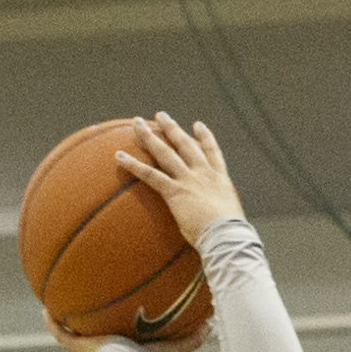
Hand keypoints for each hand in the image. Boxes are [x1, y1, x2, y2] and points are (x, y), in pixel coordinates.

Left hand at [107, 112, 246, 245]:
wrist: (227, 236)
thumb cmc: (230, 235)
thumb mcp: (229, 218)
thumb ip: (218, 212)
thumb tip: (213, 221)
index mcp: (220, 179)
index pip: (212, 152)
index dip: (205, 137)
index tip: (197, 125)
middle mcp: (204, 174)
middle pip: (186, 144)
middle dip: (172, 128)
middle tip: (161, 115)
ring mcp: (189, 180)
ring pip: (166, 153)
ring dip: (150, 136)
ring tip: (138, 123)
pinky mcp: (175, 191)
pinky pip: (150, 175)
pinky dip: (133, 164)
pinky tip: (119, 156)